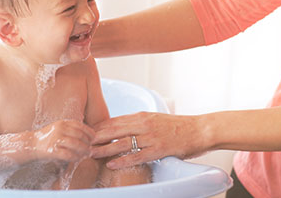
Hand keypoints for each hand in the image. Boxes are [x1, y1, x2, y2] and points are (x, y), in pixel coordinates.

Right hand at [32, 120, 94, 163]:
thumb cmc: (48, 137)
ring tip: (87, 154)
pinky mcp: (52, 150)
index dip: (89, 132)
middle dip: (87, 143)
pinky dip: (75, 157)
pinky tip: (77, 158)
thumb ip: (70, 129)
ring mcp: (55, 139)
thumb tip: (88, 134)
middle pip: (79, 135)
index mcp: (62, 123)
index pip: (80, 126)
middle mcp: (59, 129)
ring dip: (83, 150)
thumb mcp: (58, 128)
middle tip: (91, 148)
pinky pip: (68, 154)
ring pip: (75, 144)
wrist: (30, 144)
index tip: (93, 138)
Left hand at [90, 112, 207, 168]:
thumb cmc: (179, 126)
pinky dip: (123, 160)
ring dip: (104, 148)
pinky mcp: (159, 149)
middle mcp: (144, 124)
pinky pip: (137, 155)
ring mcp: (151, 136)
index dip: (98, 127)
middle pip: (113, 130)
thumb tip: (126, 129)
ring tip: (90, 153)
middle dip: (96, 137)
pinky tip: (111, 164)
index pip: (114, 121)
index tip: (85, 133)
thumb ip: (141, 124)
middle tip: (80, 143)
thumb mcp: (157, 120)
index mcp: (142, 116)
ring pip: (121, 142)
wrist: (200, 129)